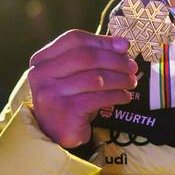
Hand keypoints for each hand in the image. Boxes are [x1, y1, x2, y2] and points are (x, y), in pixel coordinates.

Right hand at [28, 30, 138, 148]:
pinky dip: (116, 95)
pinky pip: (98, 97)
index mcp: (41, 59)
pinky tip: (124, 97)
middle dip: (115, 60)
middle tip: (132, 67)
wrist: (56, 135)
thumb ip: (91, 57)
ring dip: (119, 79)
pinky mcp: (66, 110)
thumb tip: (122, 44)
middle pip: (86, 57)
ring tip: (131, 82)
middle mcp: (41, 74)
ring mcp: (51, 93)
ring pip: (95, 78)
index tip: (124, 46)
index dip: (102, 40)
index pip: (74, 39)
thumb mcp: (74, 74)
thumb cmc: (69, 99)